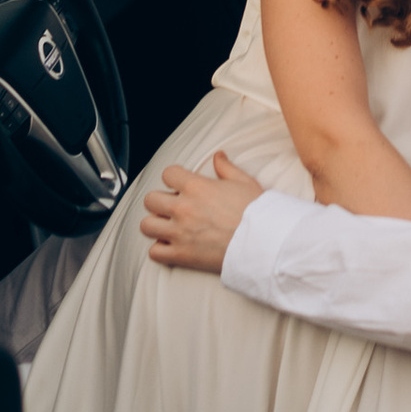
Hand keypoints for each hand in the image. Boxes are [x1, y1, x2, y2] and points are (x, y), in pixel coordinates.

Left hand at [139, 150, 260, 273]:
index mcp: (197, 187)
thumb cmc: (256, 212)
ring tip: (168, 227)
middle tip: (172, 207)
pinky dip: (160, 250)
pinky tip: (172, 246)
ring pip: (146, 226)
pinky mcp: (181, 255)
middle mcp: (183, 208)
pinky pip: (154, 252)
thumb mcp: (244, 182)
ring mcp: (180, 232)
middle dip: (159, 202)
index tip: (180, 186)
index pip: (167, 174)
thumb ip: (226, 168)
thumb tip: (218, 156)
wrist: (263, 242)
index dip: (173, 179)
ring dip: (156, 226)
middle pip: (150, 200)